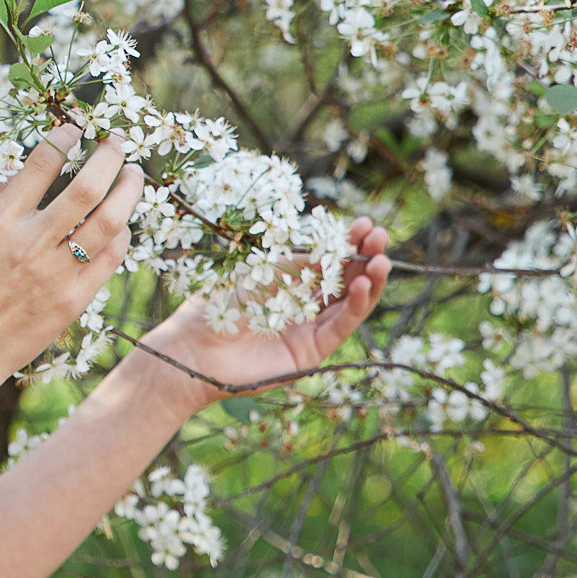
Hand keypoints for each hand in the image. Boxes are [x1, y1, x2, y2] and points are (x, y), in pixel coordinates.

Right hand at [0, 124, 146, 399]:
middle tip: (119, 142)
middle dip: (109, 158)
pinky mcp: (72, 302)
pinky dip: (122, 236)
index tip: (76, 127)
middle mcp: (29, 245)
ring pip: (108, 223)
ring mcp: (54, 275)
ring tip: (135, 175)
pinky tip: (123, 224)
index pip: (39, 165)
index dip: (63, 138)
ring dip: (128, 192)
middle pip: (86, 189)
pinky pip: (110, 260)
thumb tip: (20, 174)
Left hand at [135, 217, 393, 414]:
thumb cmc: (216, 305)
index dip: (346, 244)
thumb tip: (331, 244)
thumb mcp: (258, 272)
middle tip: (381, 235)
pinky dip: (354, 305)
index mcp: (287, 282)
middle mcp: (302, 305)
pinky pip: (339, 326)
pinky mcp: (311, 353)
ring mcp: (308, 330)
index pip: (326, 261)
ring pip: (349, 303)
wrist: (194, 348)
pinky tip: (362, 284)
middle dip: (364, 257)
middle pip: (343, 280)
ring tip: (382, 259)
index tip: (365, 224)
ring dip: (368, 280)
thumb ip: (295, 262)